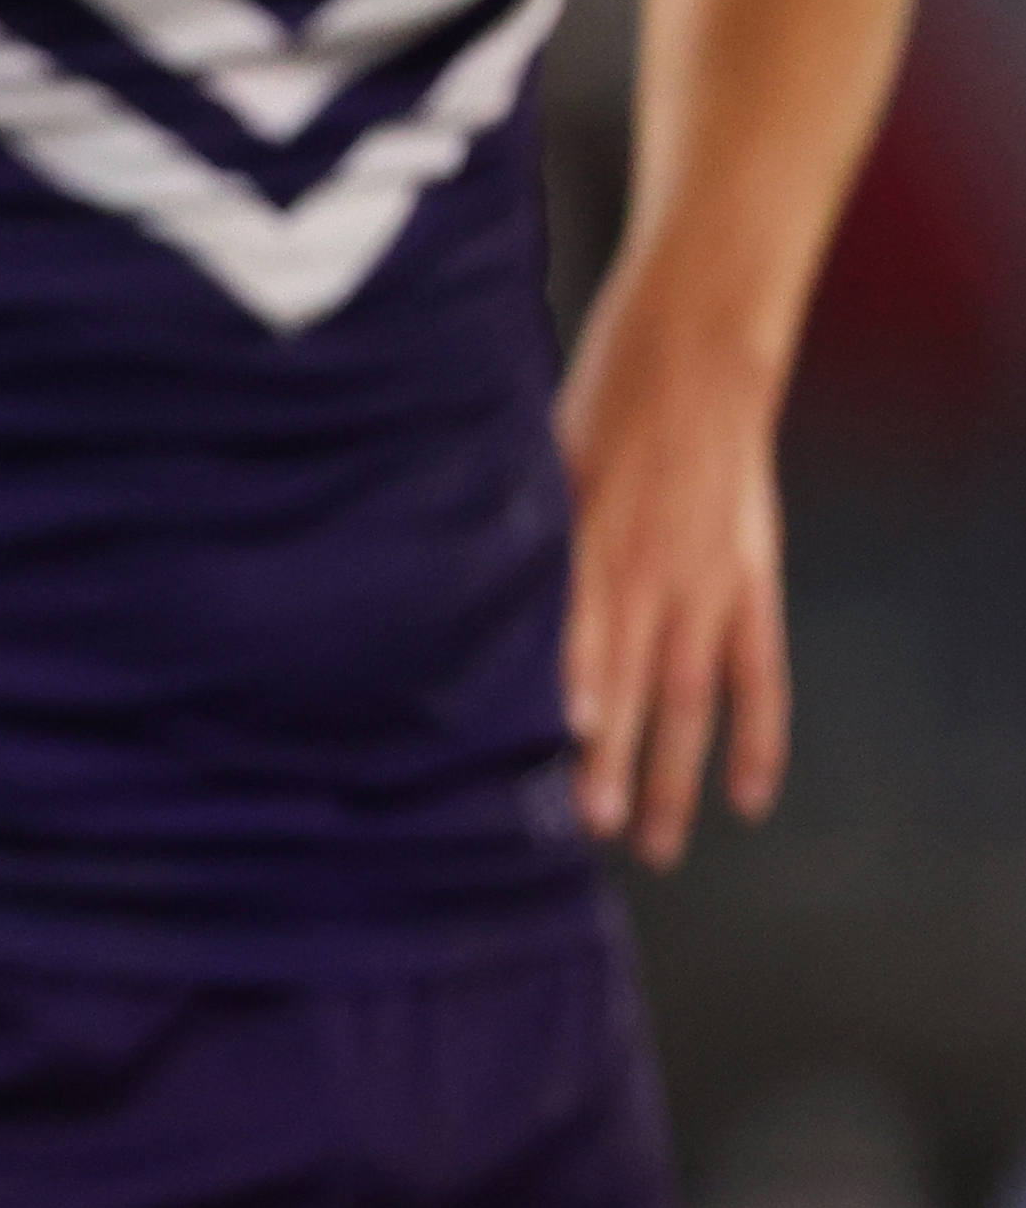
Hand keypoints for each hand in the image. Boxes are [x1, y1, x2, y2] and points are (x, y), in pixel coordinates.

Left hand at [557, 339, 790, 866]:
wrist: (695, 361)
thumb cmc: (594, 408)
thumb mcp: (536, 462)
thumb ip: (510, 534)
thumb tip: (447, 590)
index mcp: (589, 543)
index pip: (577, 633)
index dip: (571, 686)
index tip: (558, 741)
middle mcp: (651, 576)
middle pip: (630, 684)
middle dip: (612, 761)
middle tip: (592, 831)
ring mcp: (708, 588)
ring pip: (691, 701)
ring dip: (675, 776)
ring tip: (654, 846)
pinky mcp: (750, 587)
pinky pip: (760, 677)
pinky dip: (758, 739)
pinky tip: (747, 800)